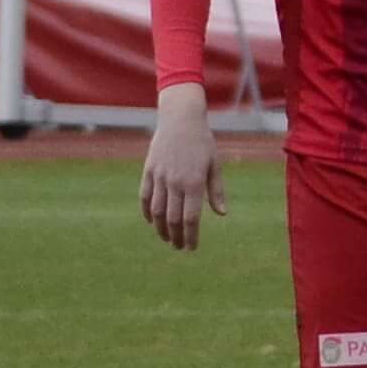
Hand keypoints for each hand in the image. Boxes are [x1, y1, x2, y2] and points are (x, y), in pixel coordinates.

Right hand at [139, 84, 224, 250]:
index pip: (191, 218)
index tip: (192, 248)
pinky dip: (147, 212)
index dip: (191, 236)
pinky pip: (144, 198)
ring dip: (161, 229)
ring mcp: (159, 177)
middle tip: (179, 247)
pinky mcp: (148, 172)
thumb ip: (216, 191)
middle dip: (176, 237)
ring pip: (156, 212)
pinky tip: (152, 222)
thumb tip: (221, 214)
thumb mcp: (214, 165)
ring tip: (167, 238)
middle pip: (173, 219)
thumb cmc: (202, 142)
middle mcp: (174, 182)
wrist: (180, 119)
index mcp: (194, 182)